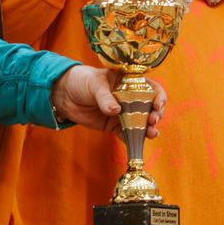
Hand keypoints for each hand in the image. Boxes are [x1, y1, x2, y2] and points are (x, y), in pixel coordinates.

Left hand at [51, 65, 165, 134]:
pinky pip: (126, 134)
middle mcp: (130, 98)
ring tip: (151, 133)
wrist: (64, 94)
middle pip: (150, 107)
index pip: (151, 88)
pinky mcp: (114, 125)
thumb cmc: (82, 80)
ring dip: (148, 129)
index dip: (159, 96)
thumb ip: (105, 98)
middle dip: (156, 114)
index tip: (158, 104)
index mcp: (130, 82)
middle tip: (152, 120)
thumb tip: (115, 111)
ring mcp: (123, 113)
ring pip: (141, 122)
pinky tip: (138, 144)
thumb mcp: (95, 84)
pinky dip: (133, 140)